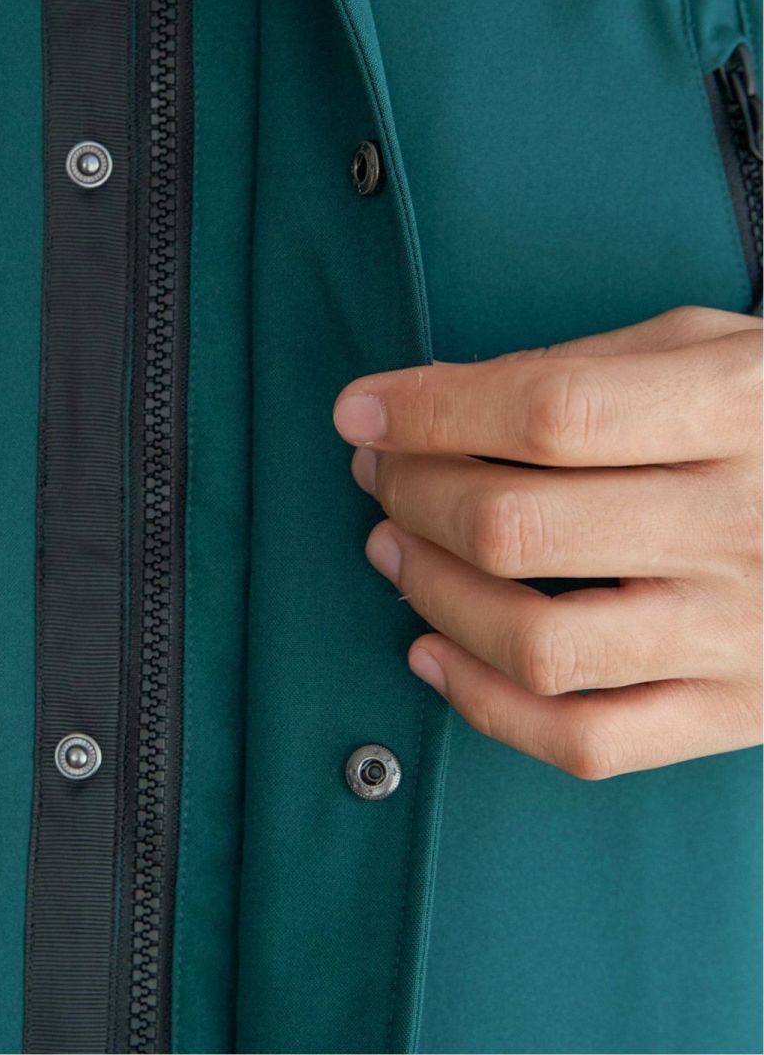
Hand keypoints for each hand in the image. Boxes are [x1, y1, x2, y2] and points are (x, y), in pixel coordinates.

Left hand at [333, 306, 762, 778]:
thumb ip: (580, 367)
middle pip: (519, 528)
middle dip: (414, 495)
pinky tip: (433, 651)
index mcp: (736, 411)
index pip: (549, 412)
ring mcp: (741, 635)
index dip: (431, 411)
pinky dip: (484, 705)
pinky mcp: (734, 713)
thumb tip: (432, 399)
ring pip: (537, 644)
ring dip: (431, 593)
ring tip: (391, 547)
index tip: (361, 410)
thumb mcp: (708, 347)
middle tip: (380, 474)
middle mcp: (742, 528)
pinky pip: (586, 740)